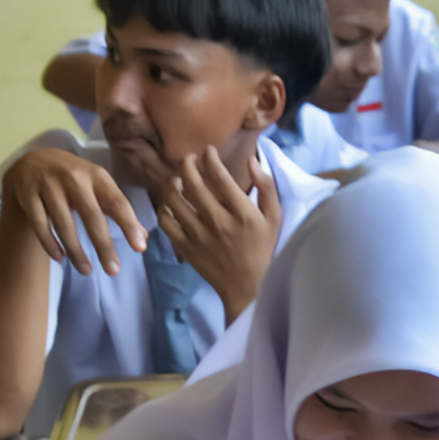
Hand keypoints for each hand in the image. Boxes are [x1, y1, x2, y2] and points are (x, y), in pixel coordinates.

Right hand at [1, 148, 145, 276]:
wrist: (33, 160)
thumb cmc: (75, 179)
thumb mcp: (98, 186)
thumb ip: (118, 210)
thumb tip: (143, 237)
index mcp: (97, 176)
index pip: (117, 203)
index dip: (129, 225)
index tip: (140, 248)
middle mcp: (73, 178)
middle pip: (91, 216)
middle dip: (103, 245)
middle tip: (113, 270)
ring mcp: (48, 185)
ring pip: (63, 223)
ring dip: (76, 251)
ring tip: (87, 271)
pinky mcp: (27, 194)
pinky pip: (39, 224)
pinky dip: (49, 243)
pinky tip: (60, 258)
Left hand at [159, 147, 281, 323]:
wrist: (247, 287)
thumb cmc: (262, 249)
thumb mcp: (274, 218)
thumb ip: (267, 188)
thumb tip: (252, 160)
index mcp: (242, 213)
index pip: (219, 176)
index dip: (210, 157)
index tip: (208, 152)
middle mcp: (218, 222)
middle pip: (192, 182)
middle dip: (187, 163)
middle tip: (189, 159)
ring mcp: (199, 235)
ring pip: (174, 199)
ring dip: (172, 182)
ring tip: (177, 178)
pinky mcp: (186, 247)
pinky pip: (166, 221)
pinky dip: (164, 207)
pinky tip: (171, 203)